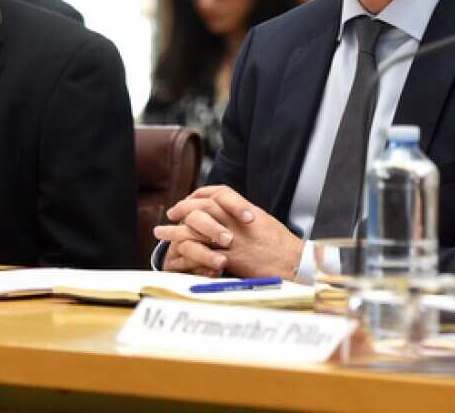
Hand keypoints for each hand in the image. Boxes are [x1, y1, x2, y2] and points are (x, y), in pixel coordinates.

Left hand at [162, 185, 303, 278]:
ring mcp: (233, 237)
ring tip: (161, 232)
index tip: (189, 198)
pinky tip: (174, 253)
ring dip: (176, 229)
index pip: (218, 192)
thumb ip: (245, 216)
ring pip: (197, 227)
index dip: (201, 194)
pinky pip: (202, 250)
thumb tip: (233, 215)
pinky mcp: (230, 256)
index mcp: (246, 209)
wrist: (294, 263)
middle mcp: (237, 220)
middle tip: (171, 213)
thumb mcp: (265, 222)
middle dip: (184, 208)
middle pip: (203, 206)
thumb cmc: (283, 246)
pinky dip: (185, 250)